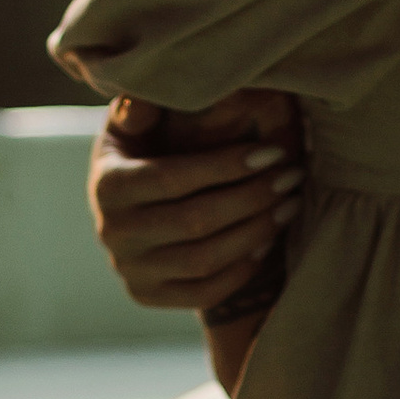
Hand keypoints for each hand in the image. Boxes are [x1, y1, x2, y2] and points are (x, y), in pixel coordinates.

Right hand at [89, 88, 303, 316]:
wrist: (123, 208)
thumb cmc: (140, 150)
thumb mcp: (131, 123)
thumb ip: (137, 109)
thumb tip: (142, 102)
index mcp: (108, 185)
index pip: (173, 178)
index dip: (227, 166)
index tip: (273, 152)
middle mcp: (113, 233)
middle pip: (194, 222)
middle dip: (253, 198)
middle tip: (291, 177)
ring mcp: (130, 271)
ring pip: (203, 261)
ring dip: (256, 232)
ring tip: (289, 204)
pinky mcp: (147, 296)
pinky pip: (203, 294)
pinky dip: (241, 269)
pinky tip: (267, 240)